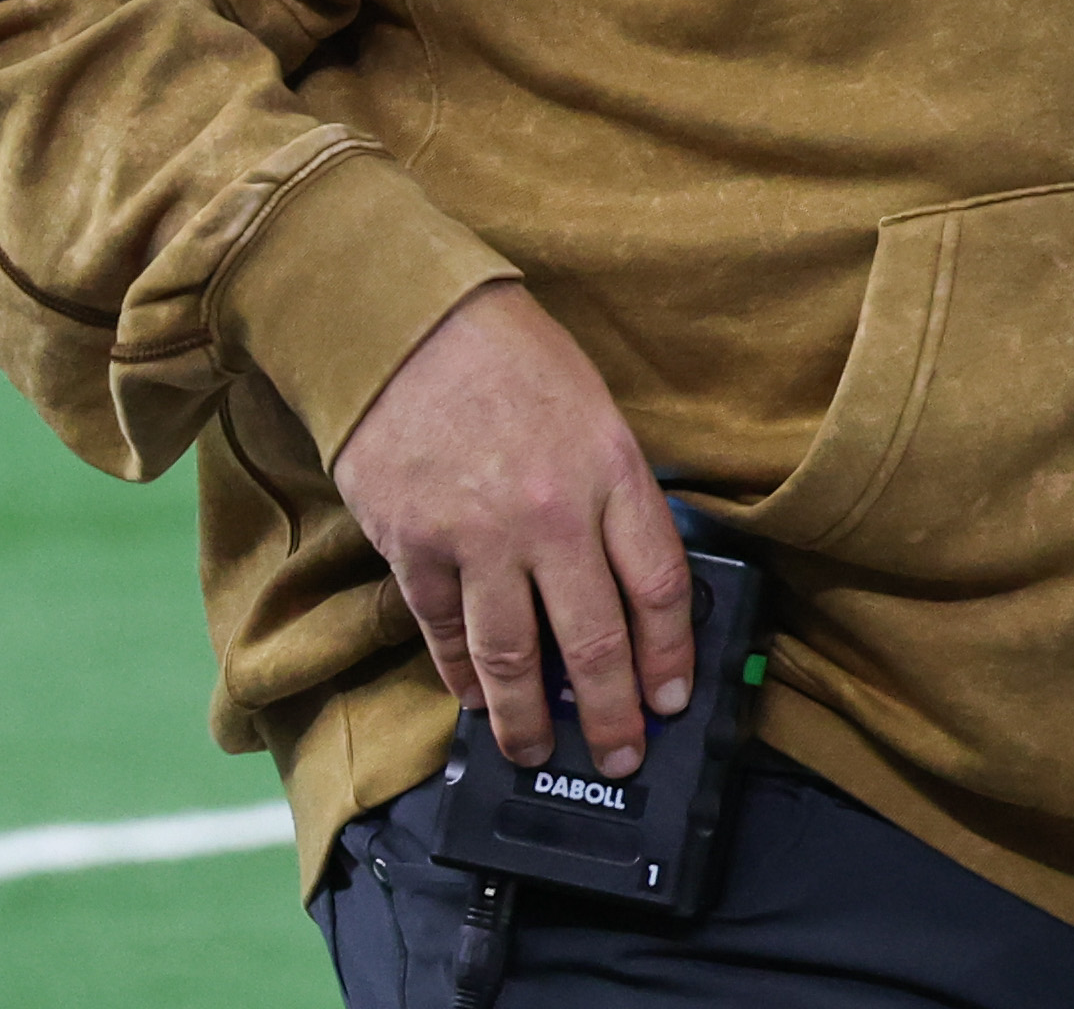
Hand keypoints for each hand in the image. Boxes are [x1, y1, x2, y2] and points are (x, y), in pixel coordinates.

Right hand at [328, 279, 693, 779]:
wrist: (401, 320)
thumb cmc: (506, 353)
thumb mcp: (592, 408)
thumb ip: (613, 493)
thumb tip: (628, 581)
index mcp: (610, 471)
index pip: (661, 588)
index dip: (672, 656)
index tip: (672, 698)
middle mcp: (551, 514)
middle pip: (595, 641)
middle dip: (612, 714)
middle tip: (620, 754)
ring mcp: (478, 536)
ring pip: (515, 658)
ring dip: (530, 719)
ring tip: (539, 750)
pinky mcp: (414, 546)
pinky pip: (445, 633)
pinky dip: (460, 677)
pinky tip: (474, 698)